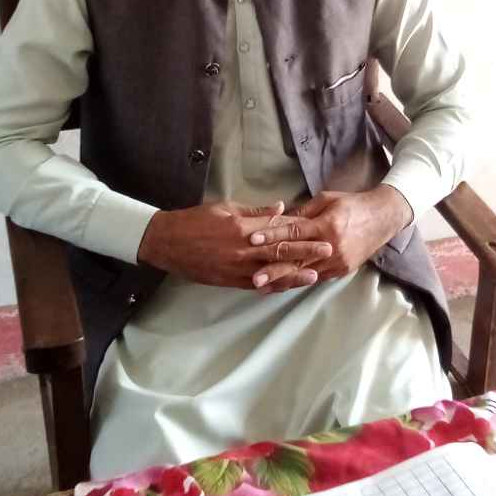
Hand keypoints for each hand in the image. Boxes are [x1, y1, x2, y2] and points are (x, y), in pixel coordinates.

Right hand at [137, 200, 332, 290]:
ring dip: (295, 275)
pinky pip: (257, 286)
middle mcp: (243, 250)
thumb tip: (281, 208)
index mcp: (243, 228)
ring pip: (272, 273)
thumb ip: (255, 211)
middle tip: (327, 252)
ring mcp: (237, 269)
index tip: (320, 232)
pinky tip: (287, 287)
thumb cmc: (195, 220)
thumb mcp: (226, 207)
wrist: (168, 242)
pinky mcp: (230, 281)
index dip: (301, 233)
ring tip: (315, 275)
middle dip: (306, 253)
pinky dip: (274, 286)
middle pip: (280, 253)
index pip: (278, 231)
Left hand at [248, 186, 412, 290]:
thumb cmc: (352, 204)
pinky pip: (317, 277)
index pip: (295, 232)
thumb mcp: (326, 200)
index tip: (252, 240)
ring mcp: (338, 261)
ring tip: (262, 288)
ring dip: (283, 281)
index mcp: (327, 225)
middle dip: (274, 270)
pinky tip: (283, 286)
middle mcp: (332, 246)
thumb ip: (303, 212)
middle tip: (254, 278)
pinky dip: (299, 281)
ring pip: (306, 273)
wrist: (383, 218)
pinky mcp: (342, 269)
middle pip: (298, 259)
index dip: (272, 235)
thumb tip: (278, 218)